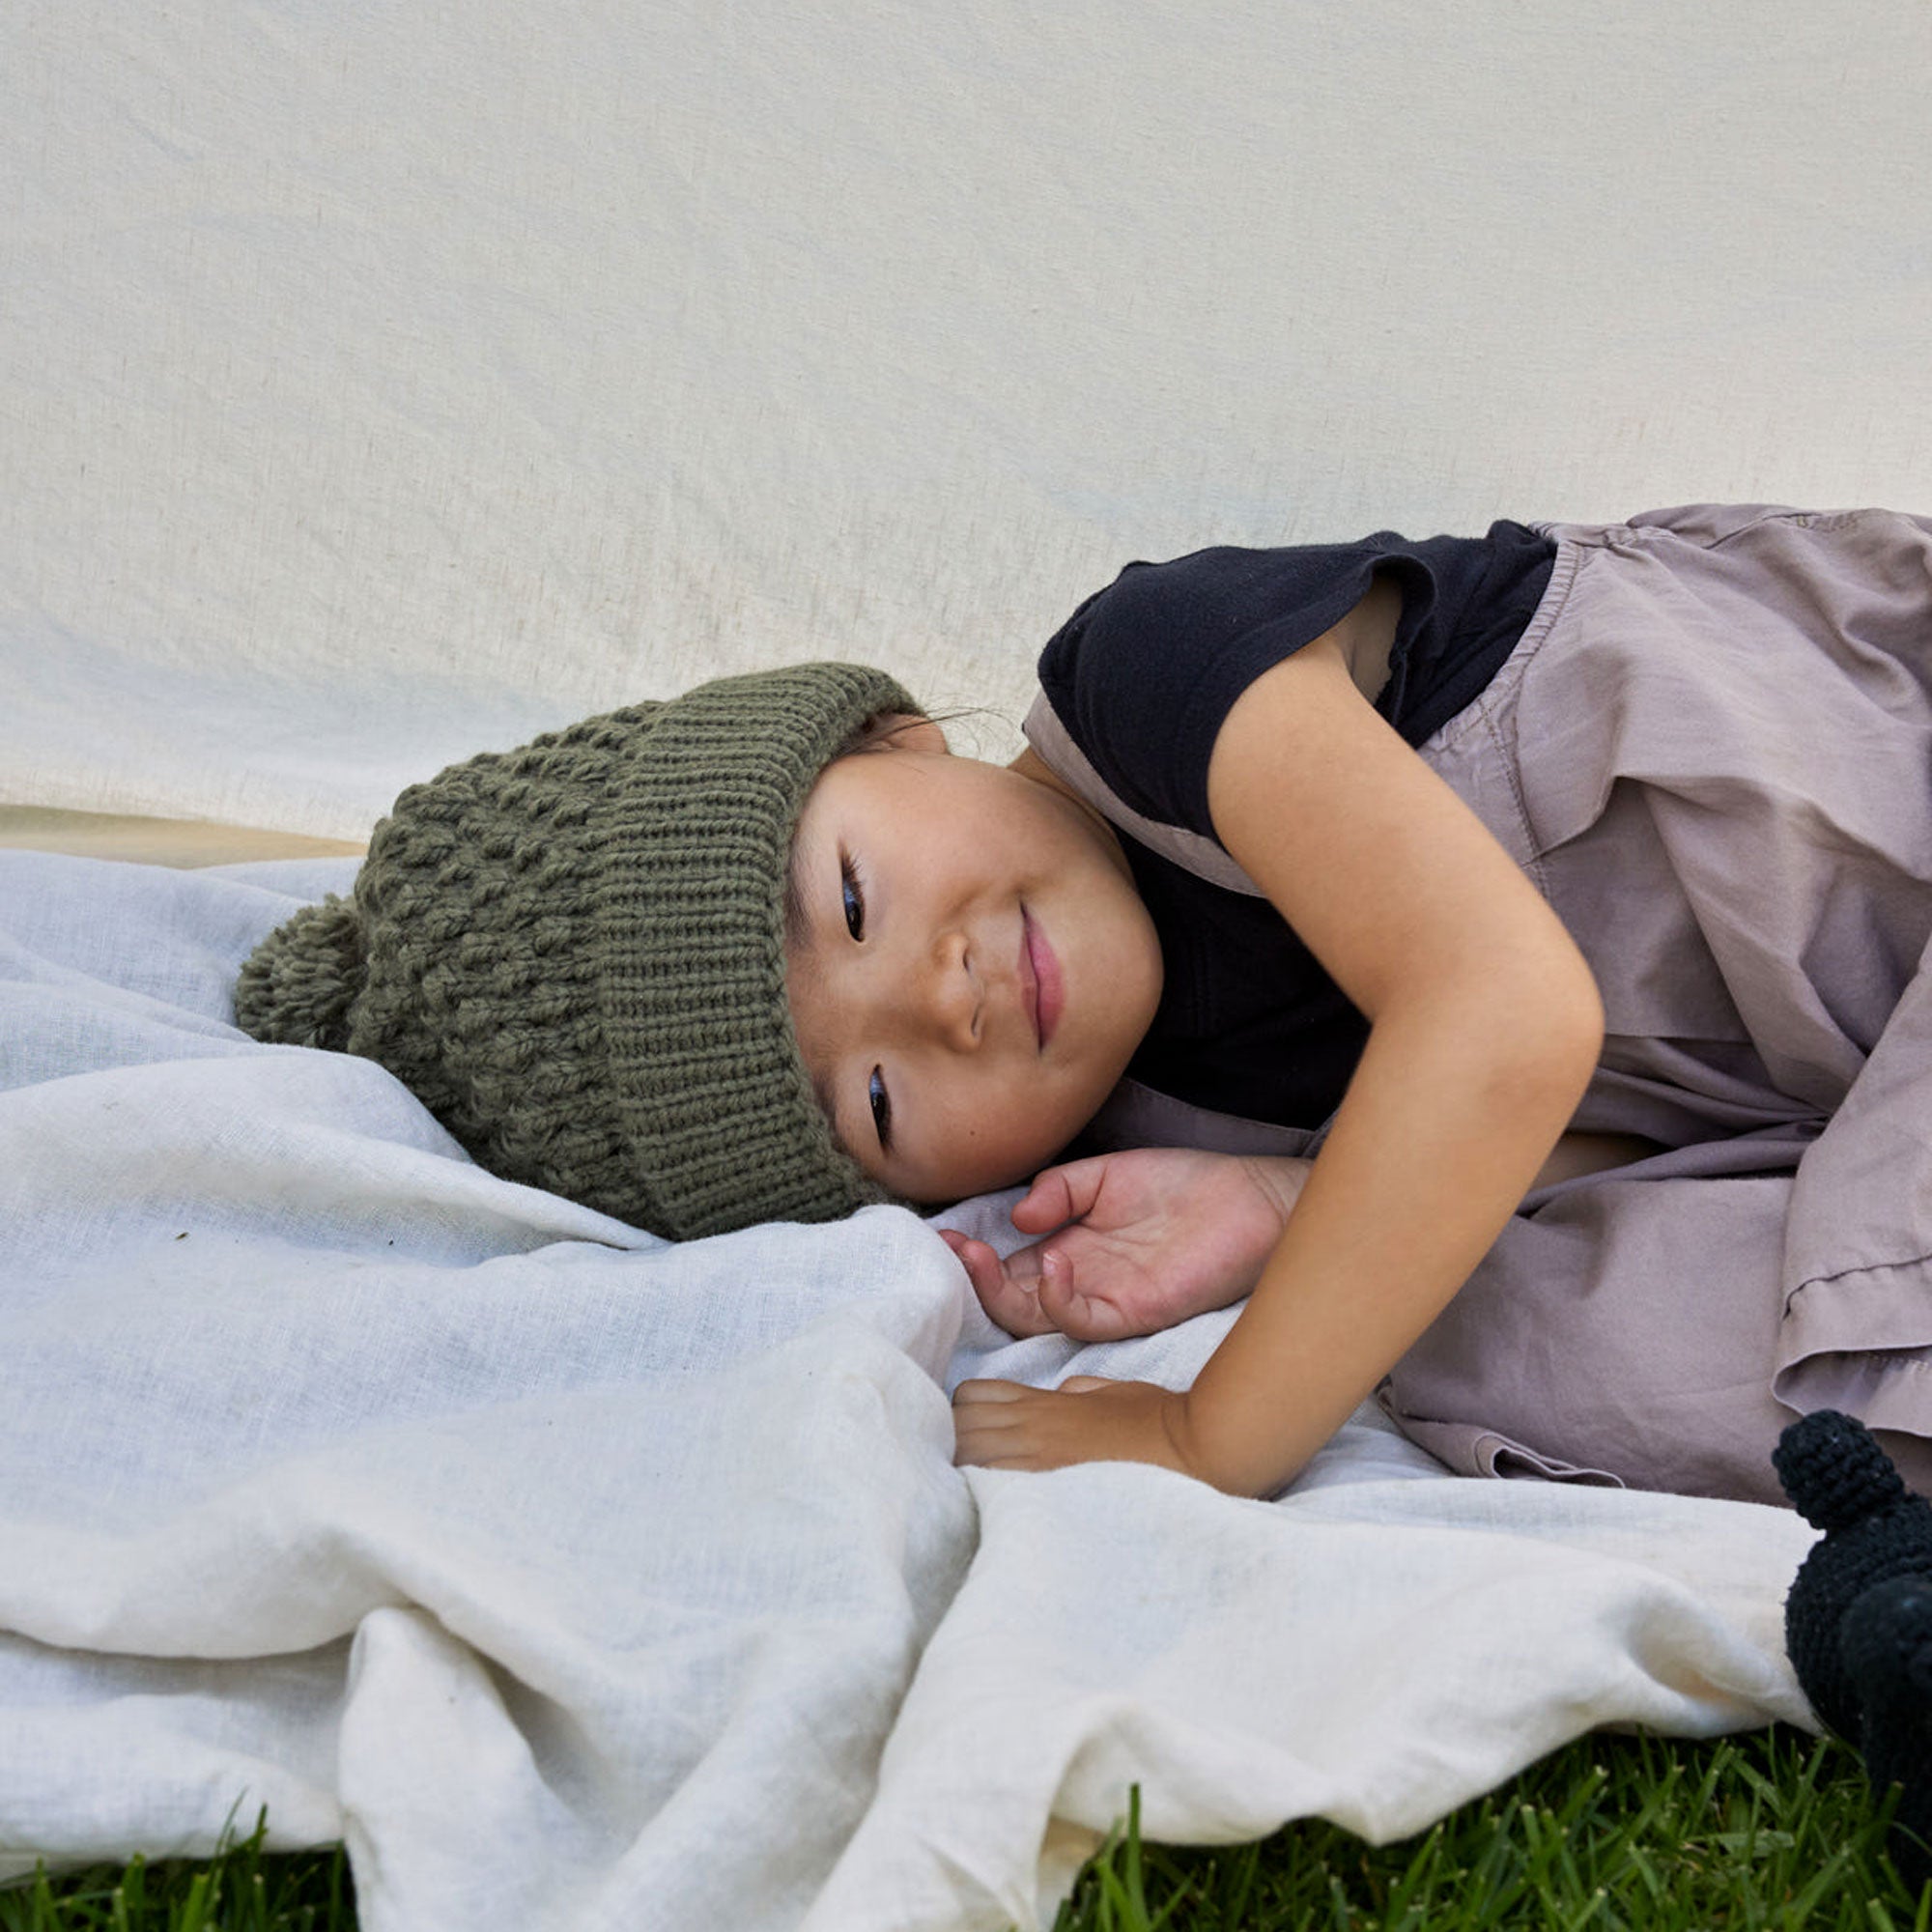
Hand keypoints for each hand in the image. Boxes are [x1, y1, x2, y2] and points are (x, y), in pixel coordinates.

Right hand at [939, 1148, 1309, 1341]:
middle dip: (971, 1277)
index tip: (943, 1234)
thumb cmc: (1186, 1185)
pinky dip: (1055, 1298)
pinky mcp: (1132, 1311)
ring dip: (997, 1291)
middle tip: (954, 1249)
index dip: (971, 1255)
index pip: (1006, 1265)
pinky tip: (1052, 1261)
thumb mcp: (1108, 1173)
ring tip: (983, 1255)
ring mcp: (1102, 1298)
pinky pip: (1078, 1320)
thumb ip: (1059, 1189)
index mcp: (1067, 1248)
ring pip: (1031, 1317)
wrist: (1252, 1199)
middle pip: (1007, 1297)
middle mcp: (1078, 1279)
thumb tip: (1016, 1215)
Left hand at [952, 1375, 1206, 1478]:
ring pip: (964, 1450)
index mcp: (1042, 1402)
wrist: (1190, 1443)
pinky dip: (977, 1490)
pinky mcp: (1048, 1484)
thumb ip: (1079, 1393)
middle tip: (952, 1467)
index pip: (971, 1395)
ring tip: (960, 1490)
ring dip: (958, 1467)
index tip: (966, 1434)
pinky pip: (991, 1481)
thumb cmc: (1157, 1417)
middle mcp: (1031, 1423)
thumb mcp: (1111, 1392)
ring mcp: (1037, 1454)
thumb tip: (1059, 1396)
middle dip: (948, 1442)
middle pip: (956, 1424)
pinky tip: (982, 1505)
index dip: (960, 1414)